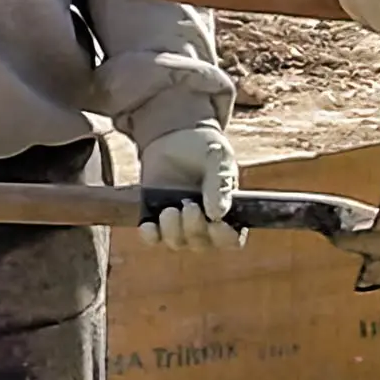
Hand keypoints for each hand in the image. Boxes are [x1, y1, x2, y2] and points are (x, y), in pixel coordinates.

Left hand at [136, 120, 242, 249]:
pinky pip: (153, 238)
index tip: (215, 224)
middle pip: (201, 244)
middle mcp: (204, 223)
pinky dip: (150, 236)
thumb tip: (217, 215)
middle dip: (194, 229)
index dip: (223, 238)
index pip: (231, 239)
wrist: (177, 135)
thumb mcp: (217, 159)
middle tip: (188, 206)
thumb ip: (219, 184)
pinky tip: (148, 226)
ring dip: (173, 232)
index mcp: (227, 212)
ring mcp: (179, 222)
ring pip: (177, 243)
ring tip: (169, 210)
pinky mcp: (156, 216)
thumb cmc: (205, 149)